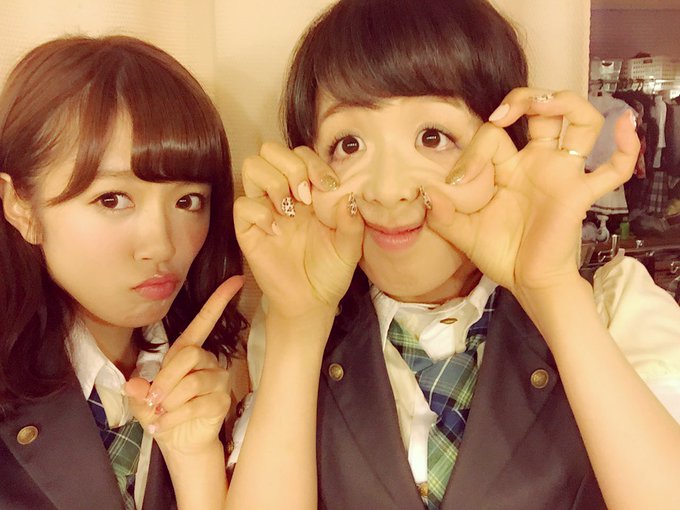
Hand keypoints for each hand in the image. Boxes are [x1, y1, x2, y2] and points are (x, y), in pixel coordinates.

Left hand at [124, 275, 243, 453]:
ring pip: (192, 382)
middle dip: (166, 378)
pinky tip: (163, 424)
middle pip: (190, 355)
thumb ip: (137, 388)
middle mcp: (207, 361)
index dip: (219, 300)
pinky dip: (174, 417)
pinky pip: (197, 404)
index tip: (235, 280)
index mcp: (188, 351)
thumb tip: (135, 383)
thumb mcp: (141, 398)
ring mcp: (217, 380)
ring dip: (170, 402)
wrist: (178, 441)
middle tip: (153, 398)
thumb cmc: (162, 411)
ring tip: (159, 414)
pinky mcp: (221, 400)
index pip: (205, 321)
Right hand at [234, 143, 363, 319]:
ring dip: (274, 182)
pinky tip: (276, 231)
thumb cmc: (330, 271)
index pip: (301, 154)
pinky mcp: (248, 229)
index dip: (313, 162)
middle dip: (291, 166)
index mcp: (308, 191)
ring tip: (290, 209)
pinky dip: (260, 213)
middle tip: (306, 195)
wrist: (312, 301)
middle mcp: (283, 194)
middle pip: (270, 150)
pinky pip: (243, 205)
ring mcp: (264, 209)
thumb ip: (351, 221)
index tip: (329, 186)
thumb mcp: (350, 247)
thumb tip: (348, 196)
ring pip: (252, 167)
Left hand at [425, 88, 638, 293]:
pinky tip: (627, 125)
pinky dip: (627, 147)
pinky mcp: (580, 193)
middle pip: (542, 110)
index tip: (456, 180)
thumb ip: (443, 213)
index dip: (473, 150)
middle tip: (501, 114)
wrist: (526, 282)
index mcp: (508, 167)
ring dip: (565, 103)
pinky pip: (614, 169)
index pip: (493, 136)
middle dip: (524, 98)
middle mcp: (537, 162)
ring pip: (580, 121)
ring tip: (544, 104)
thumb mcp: (463, 232)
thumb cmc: (499, 253)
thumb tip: (425, 192)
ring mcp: (561, 174)